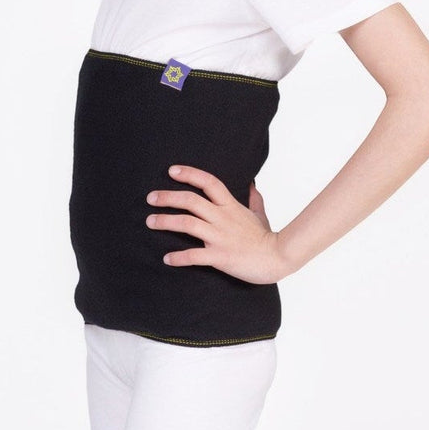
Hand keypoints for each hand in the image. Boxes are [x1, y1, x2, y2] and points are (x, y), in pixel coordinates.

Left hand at [145, 165, 285, 284]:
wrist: (278, 258)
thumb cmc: (268, 237)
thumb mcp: (261, 214)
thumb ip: (254, 199)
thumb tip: (252, 184)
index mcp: (231, 205)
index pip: (208, 182)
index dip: (189, 174)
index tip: (171, 170)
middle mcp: (222, 218)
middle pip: (190, 201)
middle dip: (167, 197)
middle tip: (150, 198)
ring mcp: (220, 237)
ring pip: (187, 224)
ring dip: (165, 222)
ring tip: (150, 222)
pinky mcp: (220, 257)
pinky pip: (194, 256)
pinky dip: (178, 257)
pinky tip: (166, 259)